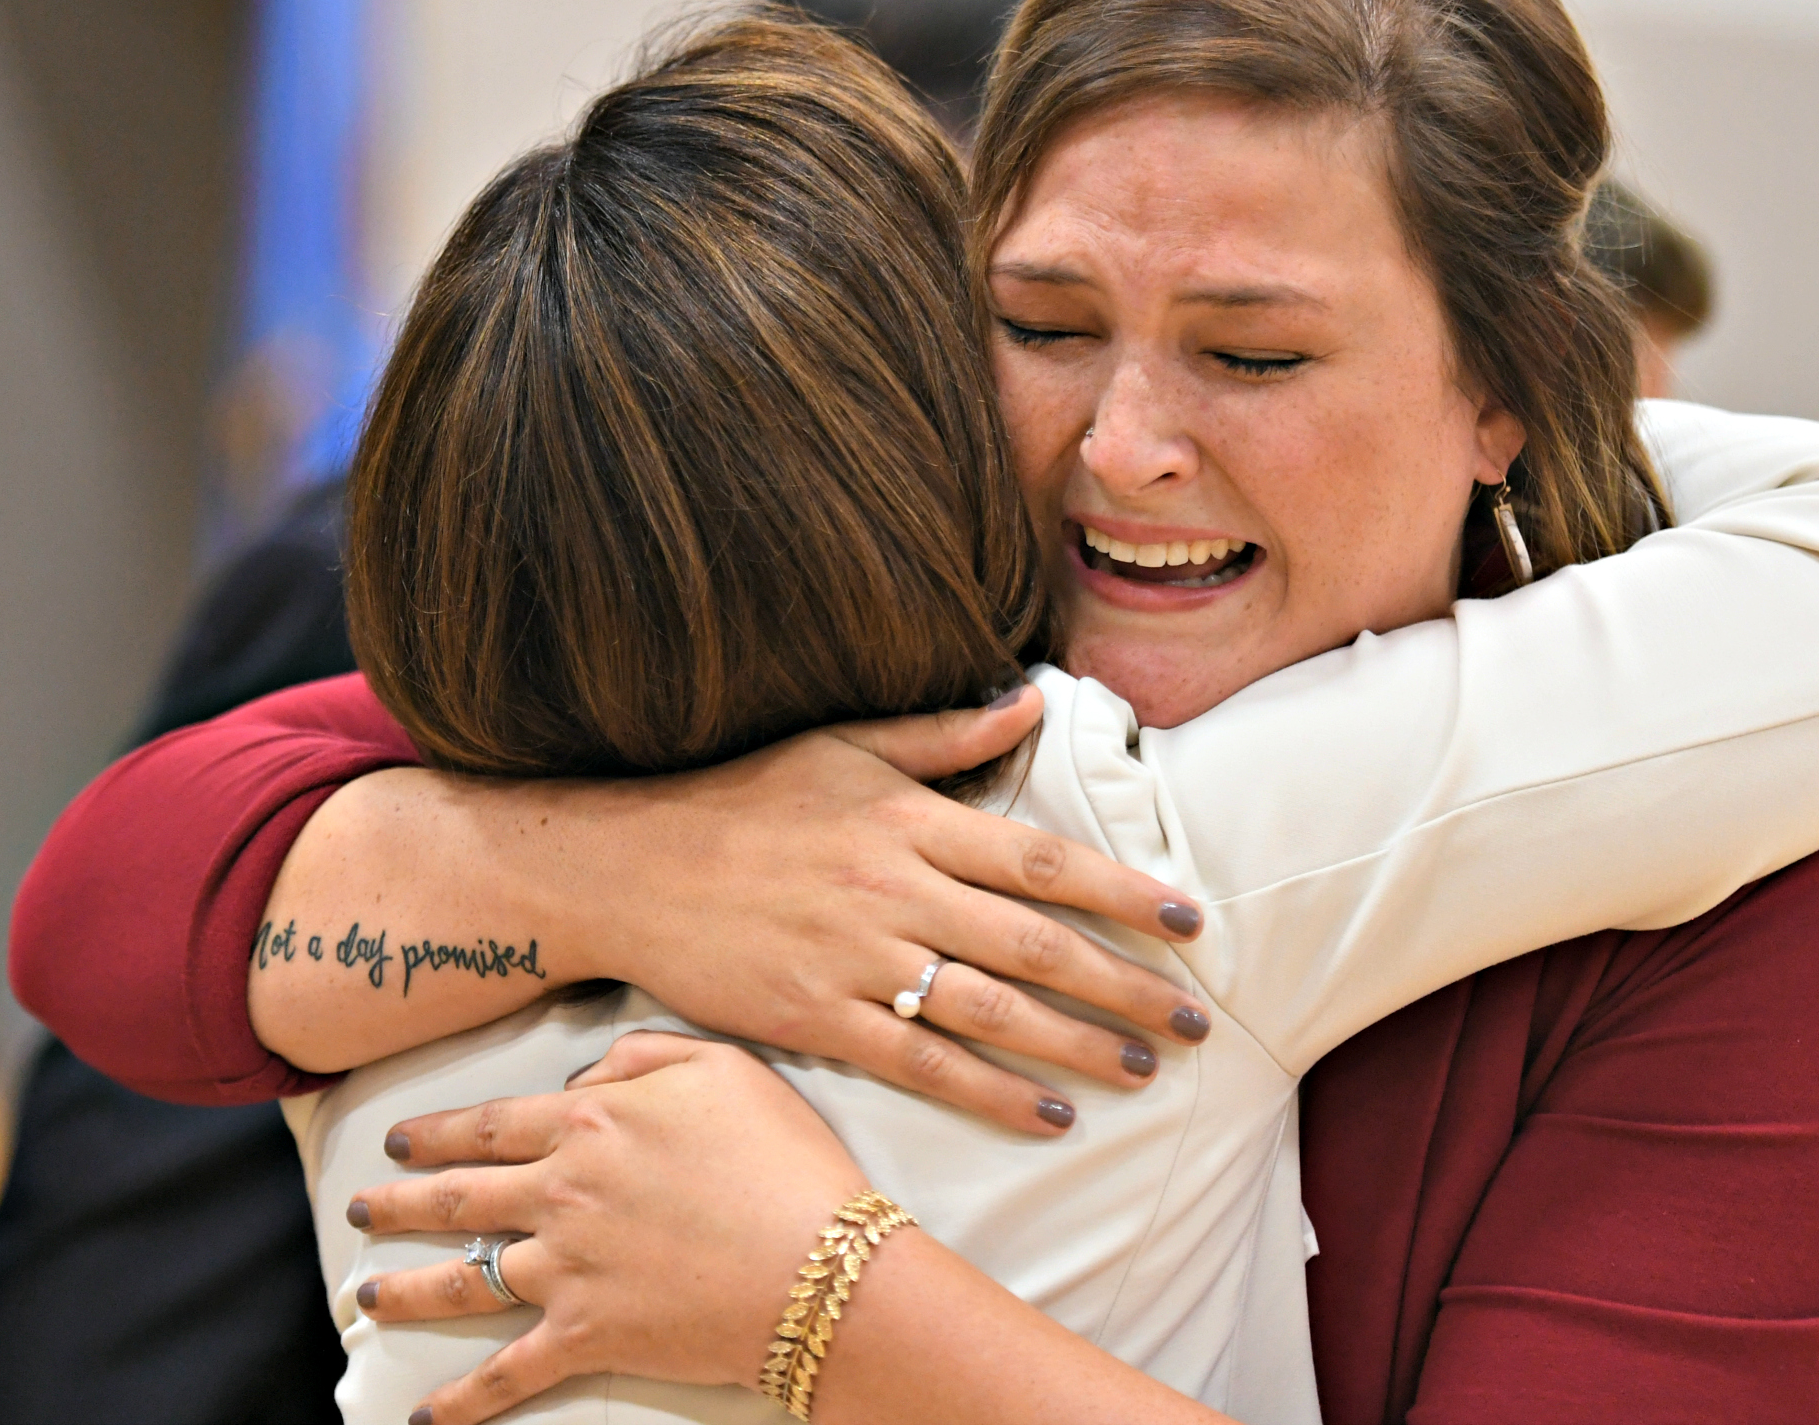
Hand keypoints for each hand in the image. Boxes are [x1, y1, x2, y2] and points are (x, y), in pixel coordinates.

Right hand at [258, 684, 1211, 1132]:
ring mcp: (854, 958)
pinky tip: (1045, 1115)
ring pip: (989, 1008)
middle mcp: (893, 888)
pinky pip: (920, 1062)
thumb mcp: (842, 744)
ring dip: (1075, 1045)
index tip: (1189, 920)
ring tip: (1142, 1070)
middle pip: (1034, 942)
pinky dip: (988, 1091)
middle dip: (1124, 985)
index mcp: (907, 819)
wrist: (625, 866)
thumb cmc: (740, 800)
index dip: (1122, 891)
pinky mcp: (816, 1019)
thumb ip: (945, 733)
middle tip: (1194, 1019)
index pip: (1039, 859)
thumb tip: (1033, 703)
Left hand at [349, 1033, 861, 1424]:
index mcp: (588, 1124)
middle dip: (398, 1202)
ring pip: (462, 1280)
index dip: (438, 1133)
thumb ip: (641, 1055)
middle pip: (457, 1197)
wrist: (818, 1266)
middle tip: (360, 1207)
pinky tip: (424, 1416)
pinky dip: (462, 1402)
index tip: (400, 1140)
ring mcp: (565, 1269)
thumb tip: (580, 1083)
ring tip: (366, 1297)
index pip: (491, 1124)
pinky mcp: (585, 1336)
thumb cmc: (782, 1159)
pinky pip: (507, 1374)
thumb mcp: (721, 1066)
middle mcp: (559, 1193)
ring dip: (406, 1290)